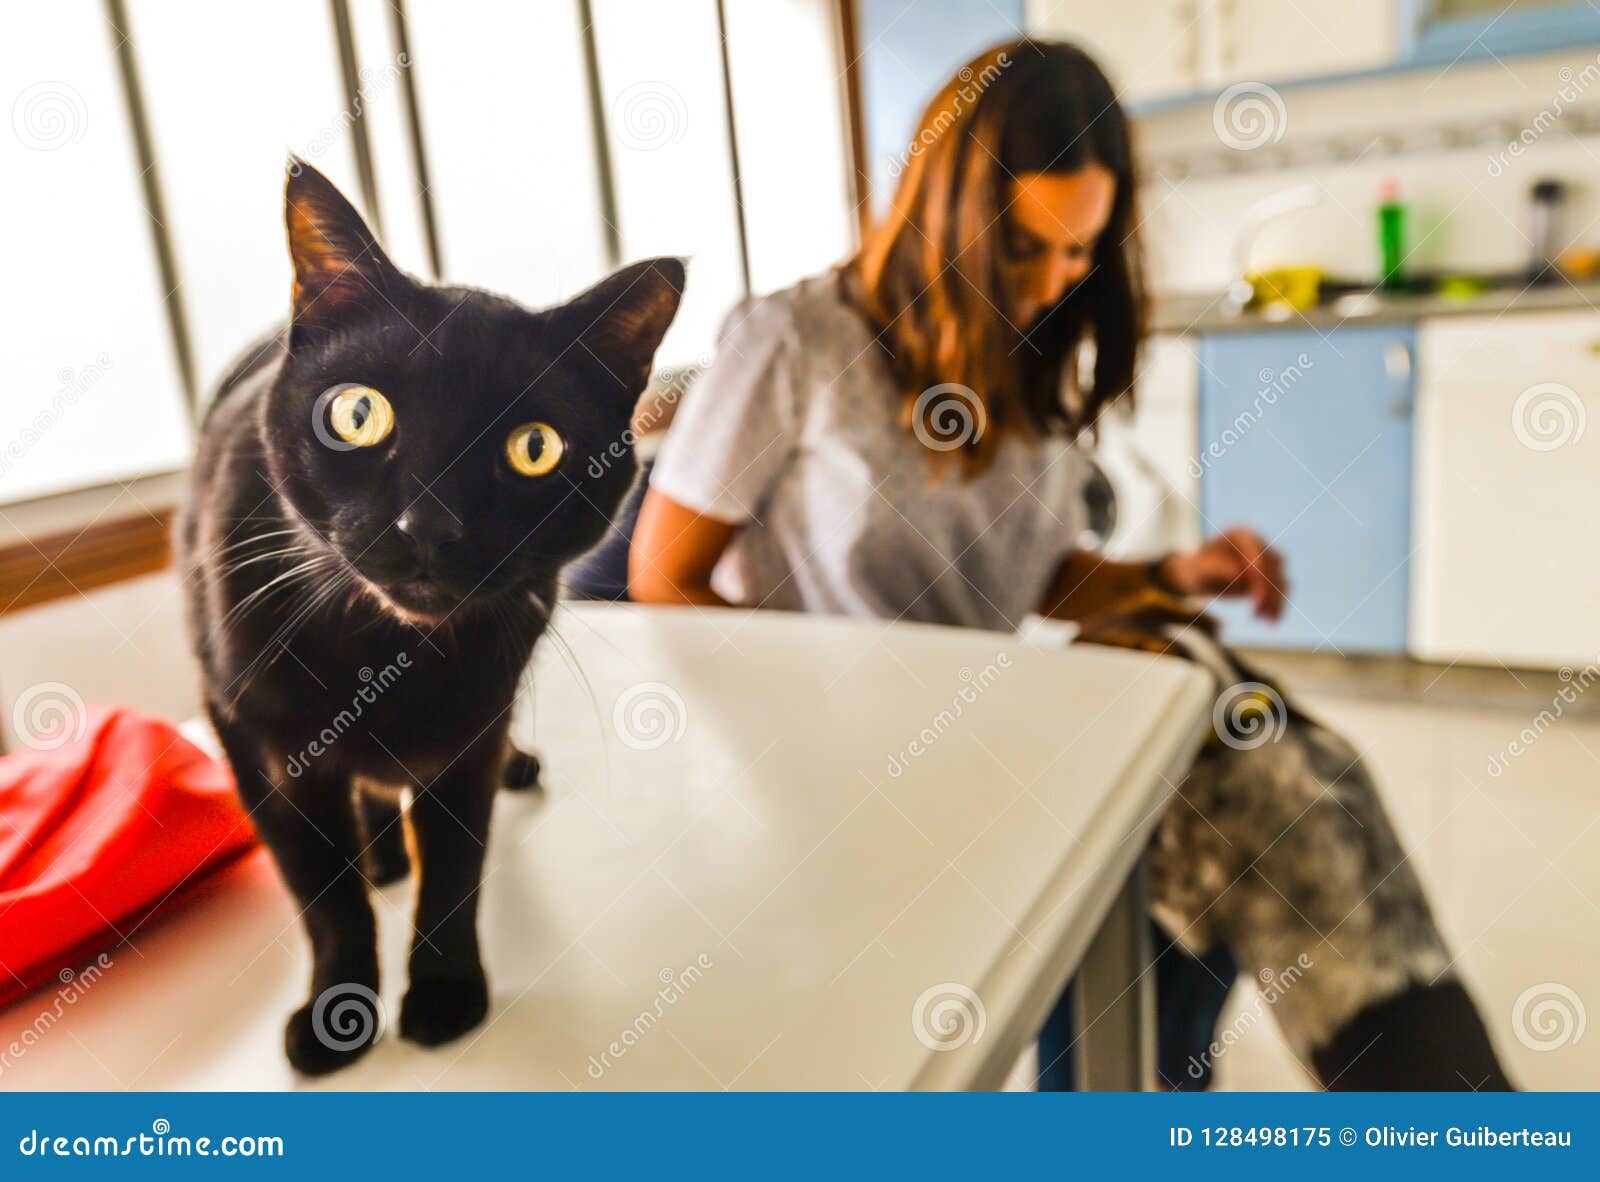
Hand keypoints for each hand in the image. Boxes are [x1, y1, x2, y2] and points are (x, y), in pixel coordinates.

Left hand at [1160, 527, 1287, 622]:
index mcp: (1242, 534)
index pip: (1255, 548)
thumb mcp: (1200, 568)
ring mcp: (1268, 561)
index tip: (1256, 587)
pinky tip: (1270, 621)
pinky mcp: (1271, 578)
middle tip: (1256, 608)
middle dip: (1267, 587)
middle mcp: (1260, 544)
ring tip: (1264, 619)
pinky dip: (1278, 606)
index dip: (1258, 566)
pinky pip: (1281, 592)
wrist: (1199, 577)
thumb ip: (1218, 567)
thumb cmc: (1197, 569)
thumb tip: (1241, 573)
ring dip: (1276, 600)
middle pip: (1273, 565)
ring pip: (1281, 580)